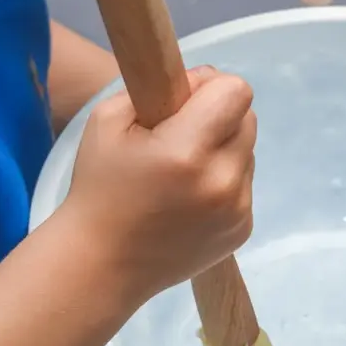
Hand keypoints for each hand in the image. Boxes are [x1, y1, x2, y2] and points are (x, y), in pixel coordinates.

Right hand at [62, 65, 256, 298]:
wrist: (103, 264)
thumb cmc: (98, 188)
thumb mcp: (108, 119)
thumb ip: (156, 88)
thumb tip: (203, 81)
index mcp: (187, 151)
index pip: (236, 91)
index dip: (209, 88)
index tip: (182, 103)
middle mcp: (221, 181)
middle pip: (247, 119)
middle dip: (219, 118)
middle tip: (180, 137)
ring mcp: (236, 210)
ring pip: (247, 153)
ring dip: (222, 151)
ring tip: (181, 174)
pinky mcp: (242, 230)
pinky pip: (244, 186)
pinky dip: (223, 183)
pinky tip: (188, 200)